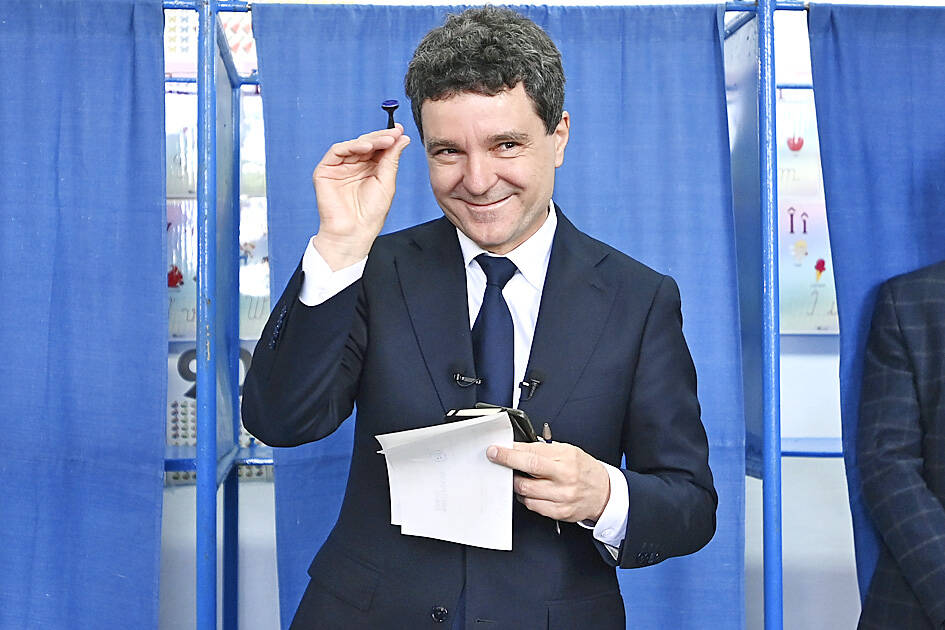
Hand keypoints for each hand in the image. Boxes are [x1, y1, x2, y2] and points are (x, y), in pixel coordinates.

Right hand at [312, 125, 410, 269]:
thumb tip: (402, 138)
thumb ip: (391, 159)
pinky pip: (337, 151)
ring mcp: (340, 167)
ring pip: (354, 145)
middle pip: (367, 144)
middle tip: (394, 133)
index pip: (379, 148)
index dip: (389, 138)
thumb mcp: (386, 182)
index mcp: (370, 169)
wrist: (354, 232)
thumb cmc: (370, 214)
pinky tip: (366, 147)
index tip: (401, 131)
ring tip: (385, 140)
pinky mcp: (326, 170)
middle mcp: (355, 166)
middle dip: (382, 137)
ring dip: (371, 140)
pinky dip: (351, 146)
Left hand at [486, 441, 610, 522]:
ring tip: (518, 476)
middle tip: (497, 459)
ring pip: (525, 491)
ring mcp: (561, 497)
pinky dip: (526, 497)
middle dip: (506, 465)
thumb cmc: (584, 470)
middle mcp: (564, 478)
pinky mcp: (559, 512)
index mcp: (566, 458)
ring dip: (516, 483)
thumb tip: (518, 448)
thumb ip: (543, 450)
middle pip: (526, 472)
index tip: (496, 450)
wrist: (603, 493)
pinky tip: (529, 491)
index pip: (531, 454)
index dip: (509, 452)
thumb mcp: (568, 451)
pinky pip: (532, 505)